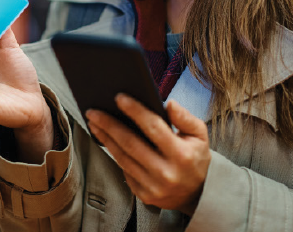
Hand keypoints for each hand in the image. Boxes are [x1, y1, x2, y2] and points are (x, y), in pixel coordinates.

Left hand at [86, 96, 209, 214]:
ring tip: (94, 123)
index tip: (118, 97)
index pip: (153, 127)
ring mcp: (153, 187)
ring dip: (105, 138)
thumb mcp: (199, 135)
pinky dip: (114, 153)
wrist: (197, 194)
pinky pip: (124, 170)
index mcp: (181, 155)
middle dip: (109, 124)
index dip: (134, 110)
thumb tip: (169, 103)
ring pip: (122, 157)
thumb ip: (185, 118)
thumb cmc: (195, 158)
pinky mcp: (144, 195)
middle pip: (130, 143)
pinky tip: (106, 141)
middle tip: (93, 111)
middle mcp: (166, 173)